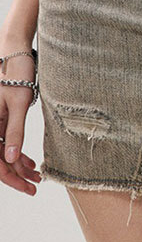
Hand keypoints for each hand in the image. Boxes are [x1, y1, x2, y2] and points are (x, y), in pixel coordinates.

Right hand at [0, 47, 41, 196]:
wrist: (16, 53)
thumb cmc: (17, 73)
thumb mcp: (19, 102)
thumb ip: (15, 131)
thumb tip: (10, 160)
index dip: (12, 178)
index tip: (28, 188)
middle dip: (17, 175)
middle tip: (35, 186)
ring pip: (4, 152)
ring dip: (19, 165)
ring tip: (38, 175)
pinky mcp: (0, 119)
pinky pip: (6, 142)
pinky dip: (17, 153)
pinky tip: (30, 162)